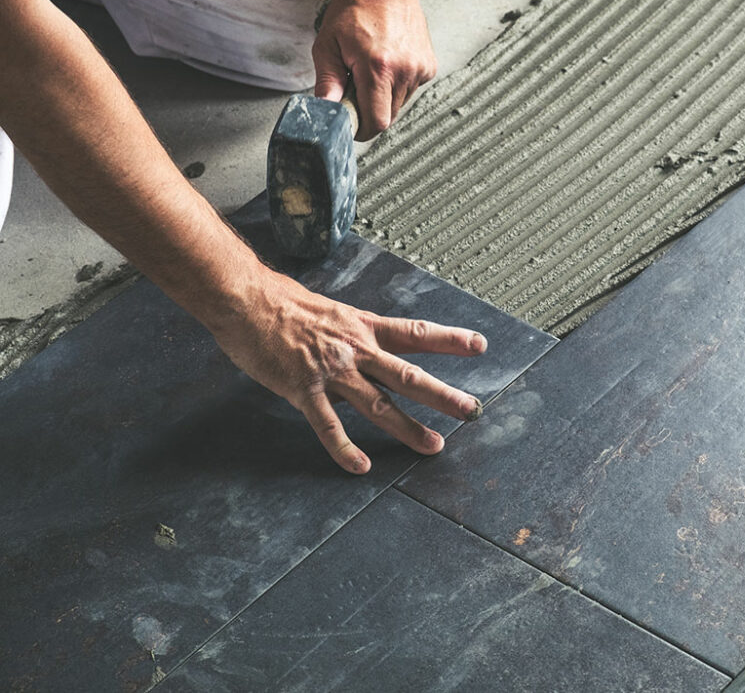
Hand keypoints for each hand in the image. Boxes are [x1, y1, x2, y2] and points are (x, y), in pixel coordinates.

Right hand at [211, 270, 485, 473]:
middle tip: (472, 410)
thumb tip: (367, 353)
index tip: (479, 345)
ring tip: (434, 445)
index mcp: (363, 327)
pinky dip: (345, 448)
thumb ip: (351, 336)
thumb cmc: (281, 302)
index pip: (415, 333)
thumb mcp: (330, 312)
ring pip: (379, 404)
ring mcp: (331, 370)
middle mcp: (355, 348)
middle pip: (408, 374)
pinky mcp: (303, 389)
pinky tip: (362, 466)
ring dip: (409, 427)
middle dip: (443, 394)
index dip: (449, 339)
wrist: (244, 298)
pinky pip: (328, 425)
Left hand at [312, 0, 436, 140]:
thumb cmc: (355, 10)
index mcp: (378, 68)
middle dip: (370, 111)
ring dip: (384, 97)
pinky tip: (388, 63)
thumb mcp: (328, 44)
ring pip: (400, 105)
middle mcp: (404, 70)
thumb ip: (327, 82)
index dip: (361, 128)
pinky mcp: (429, 66)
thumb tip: (326, 109)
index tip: (351, 122)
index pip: (376, 122)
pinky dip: (397, 85)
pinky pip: (411, 90)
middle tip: (356, 87)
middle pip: (389, 117)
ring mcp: (420, 69)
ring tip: (372, 69)